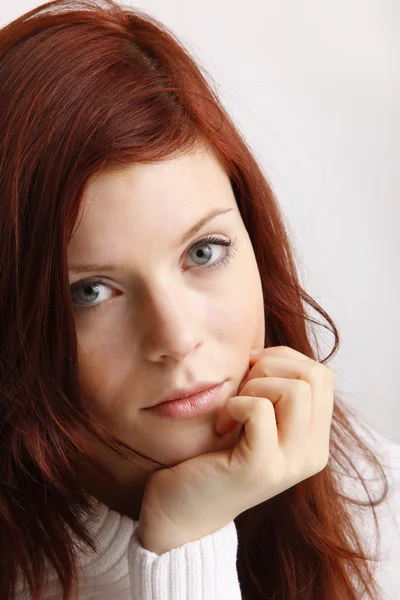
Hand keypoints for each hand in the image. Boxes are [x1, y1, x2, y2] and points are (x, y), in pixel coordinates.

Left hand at [138, 346, 333, 553]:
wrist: (182, 508)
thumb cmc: (214, 453)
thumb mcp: (256, 419)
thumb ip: (275, 390)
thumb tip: (267, 352)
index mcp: (315, 439)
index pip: (322, 374)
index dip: (283, 360)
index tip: (251, 376)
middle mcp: (312, 454)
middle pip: (314, 375)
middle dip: (270, 367)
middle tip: (242, 390)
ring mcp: (290, 464)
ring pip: (295, 390)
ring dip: (254, 387)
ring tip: (234, 409)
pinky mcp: (261, 469)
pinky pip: (259, 409)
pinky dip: (235, 405)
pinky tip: (221, 425)